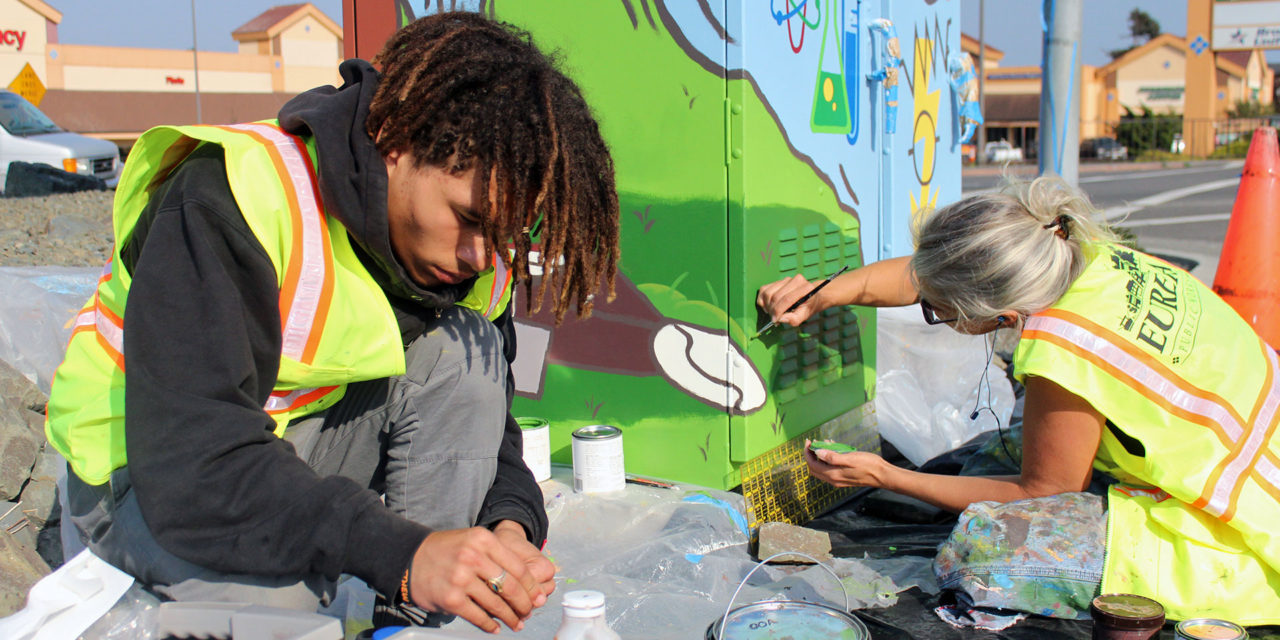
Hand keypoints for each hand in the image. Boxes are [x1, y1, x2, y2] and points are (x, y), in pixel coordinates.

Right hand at [407, 524, 552, 632]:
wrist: (409, 558)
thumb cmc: (446, 551)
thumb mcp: (473, 542)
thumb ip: (497, 558)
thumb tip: (525, 586)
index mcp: (483, 540)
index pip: (518, 567)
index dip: (531, 587)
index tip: (537, 597)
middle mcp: (474, 557)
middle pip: (511, 587)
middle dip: (524, 604)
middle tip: (528, 612)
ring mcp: (461, 578)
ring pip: (496, 604)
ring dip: (509, 618)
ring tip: (516, 624)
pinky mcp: (451, 599)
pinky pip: (478, 616)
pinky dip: (490, 625)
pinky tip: (495, 628)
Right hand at [756, 274, 823, 327]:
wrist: (812, 297)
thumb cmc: (808, 307)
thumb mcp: (804, 316)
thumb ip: (794, 319)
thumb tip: (780, 319)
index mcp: (806, 288)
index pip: (787, 299)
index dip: (778, 310)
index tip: (774, 320)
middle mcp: (796, 280)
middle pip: (776, 296)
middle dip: (772, 310)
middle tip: (774, 319)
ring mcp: (786, 279)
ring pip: (768, 293)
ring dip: (767, 305)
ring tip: (772, 313)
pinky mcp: (778, 281)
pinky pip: (764, 289)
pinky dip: (762, 300)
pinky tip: (768, 306)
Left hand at [804, 439, 890, 488]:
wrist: (882, 475)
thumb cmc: (869, 465)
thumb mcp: (850, 458)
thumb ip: (832, 457)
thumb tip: (818, 453)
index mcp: (833, 475)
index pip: (812, 464)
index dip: (808, 453)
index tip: (809, 442)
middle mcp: (833, 479)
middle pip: (814, 468)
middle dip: (812, 455)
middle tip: (814, 443)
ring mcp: (838, 480)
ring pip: (822, 468)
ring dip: (821, 456)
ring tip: (825, 443)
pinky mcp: (844, 478)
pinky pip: (830, 469)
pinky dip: (828, 459)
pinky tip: (834, 450)